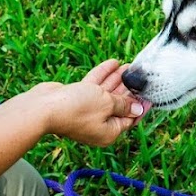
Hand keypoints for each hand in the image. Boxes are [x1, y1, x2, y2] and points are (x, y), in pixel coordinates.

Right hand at [32, 59, 146, 145]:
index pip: (130, 119)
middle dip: (129, 89)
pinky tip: (113, 63)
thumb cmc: (76, 109)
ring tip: (129, 65)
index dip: (141, 105)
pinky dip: (103, 76)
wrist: (44, 107)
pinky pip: (94, 87)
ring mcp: (87, 112)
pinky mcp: (76, 99)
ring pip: (106, 94)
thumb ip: (124, 104)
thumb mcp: (107, 104)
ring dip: (117, 80)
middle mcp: (99, 124)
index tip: (151, 94)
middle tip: (141, 76)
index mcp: (109, 132)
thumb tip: (138, 109)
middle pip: (119, 105)